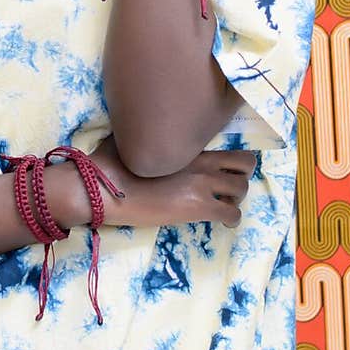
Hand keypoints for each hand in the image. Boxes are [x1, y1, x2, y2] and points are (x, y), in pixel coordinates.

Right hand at [87, 134, 256, 230]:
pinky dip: (231, 219)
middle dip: (241, 176)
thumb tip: (131, 127)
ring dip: (235, 199)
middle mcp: (201, 162)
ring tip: (222, 206)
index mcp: (187, 146)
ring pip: (242, 190)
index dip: (229, 161)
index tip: (222, 170)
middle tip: (227, 188)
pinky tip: (222, 222)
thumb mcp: (129, 139)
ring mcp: (202, 184)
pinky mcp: (198, 207)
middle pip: (245, 164)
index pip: (225, 146)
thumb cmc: (109, 163)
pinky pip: (232, 214)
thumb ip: (142, 135)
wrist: (104, 188)